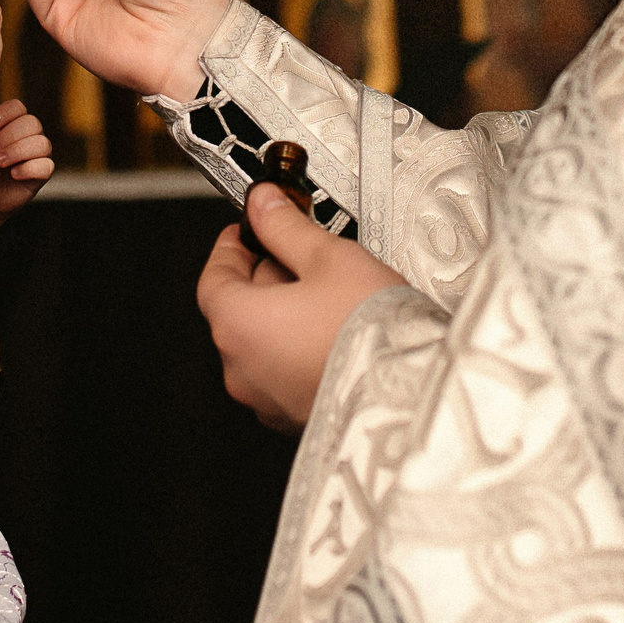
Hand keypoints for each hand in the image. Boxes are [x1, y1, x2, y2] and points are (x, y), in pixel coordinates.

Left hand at [0, 99, 54, 241]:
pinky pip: (47, 166)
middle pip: (32, 123)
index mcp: (10, 124)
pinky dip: (29, 168)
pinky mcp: (40, 176)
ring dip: (18, 151)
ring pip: (42, 143)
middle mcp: (27, 136)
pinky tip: (12, 174)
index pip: (18, 107)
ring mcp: (36, 156)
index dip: (6, 114)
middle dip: (9, 135)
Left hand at [195, 181, 402, 432]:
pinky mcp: (295, 417)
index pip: (213, 277)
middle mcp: (241, 369)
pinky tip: (334, 332)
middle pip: (238, 310)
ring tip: (327, 295)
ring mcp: (267, 400)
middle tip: (299, 254)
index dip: (231, 247)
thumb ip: (286, 227)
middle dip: (266, 276)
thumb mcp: (329, 258)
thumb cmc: (370, 333)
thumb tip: (264, 205)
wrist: (410, 395)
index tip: (246, 231)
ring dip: (284, 315)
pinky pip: (285, 372)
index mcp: (237, 325)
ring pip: (262, 343)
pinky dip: (299, 349)